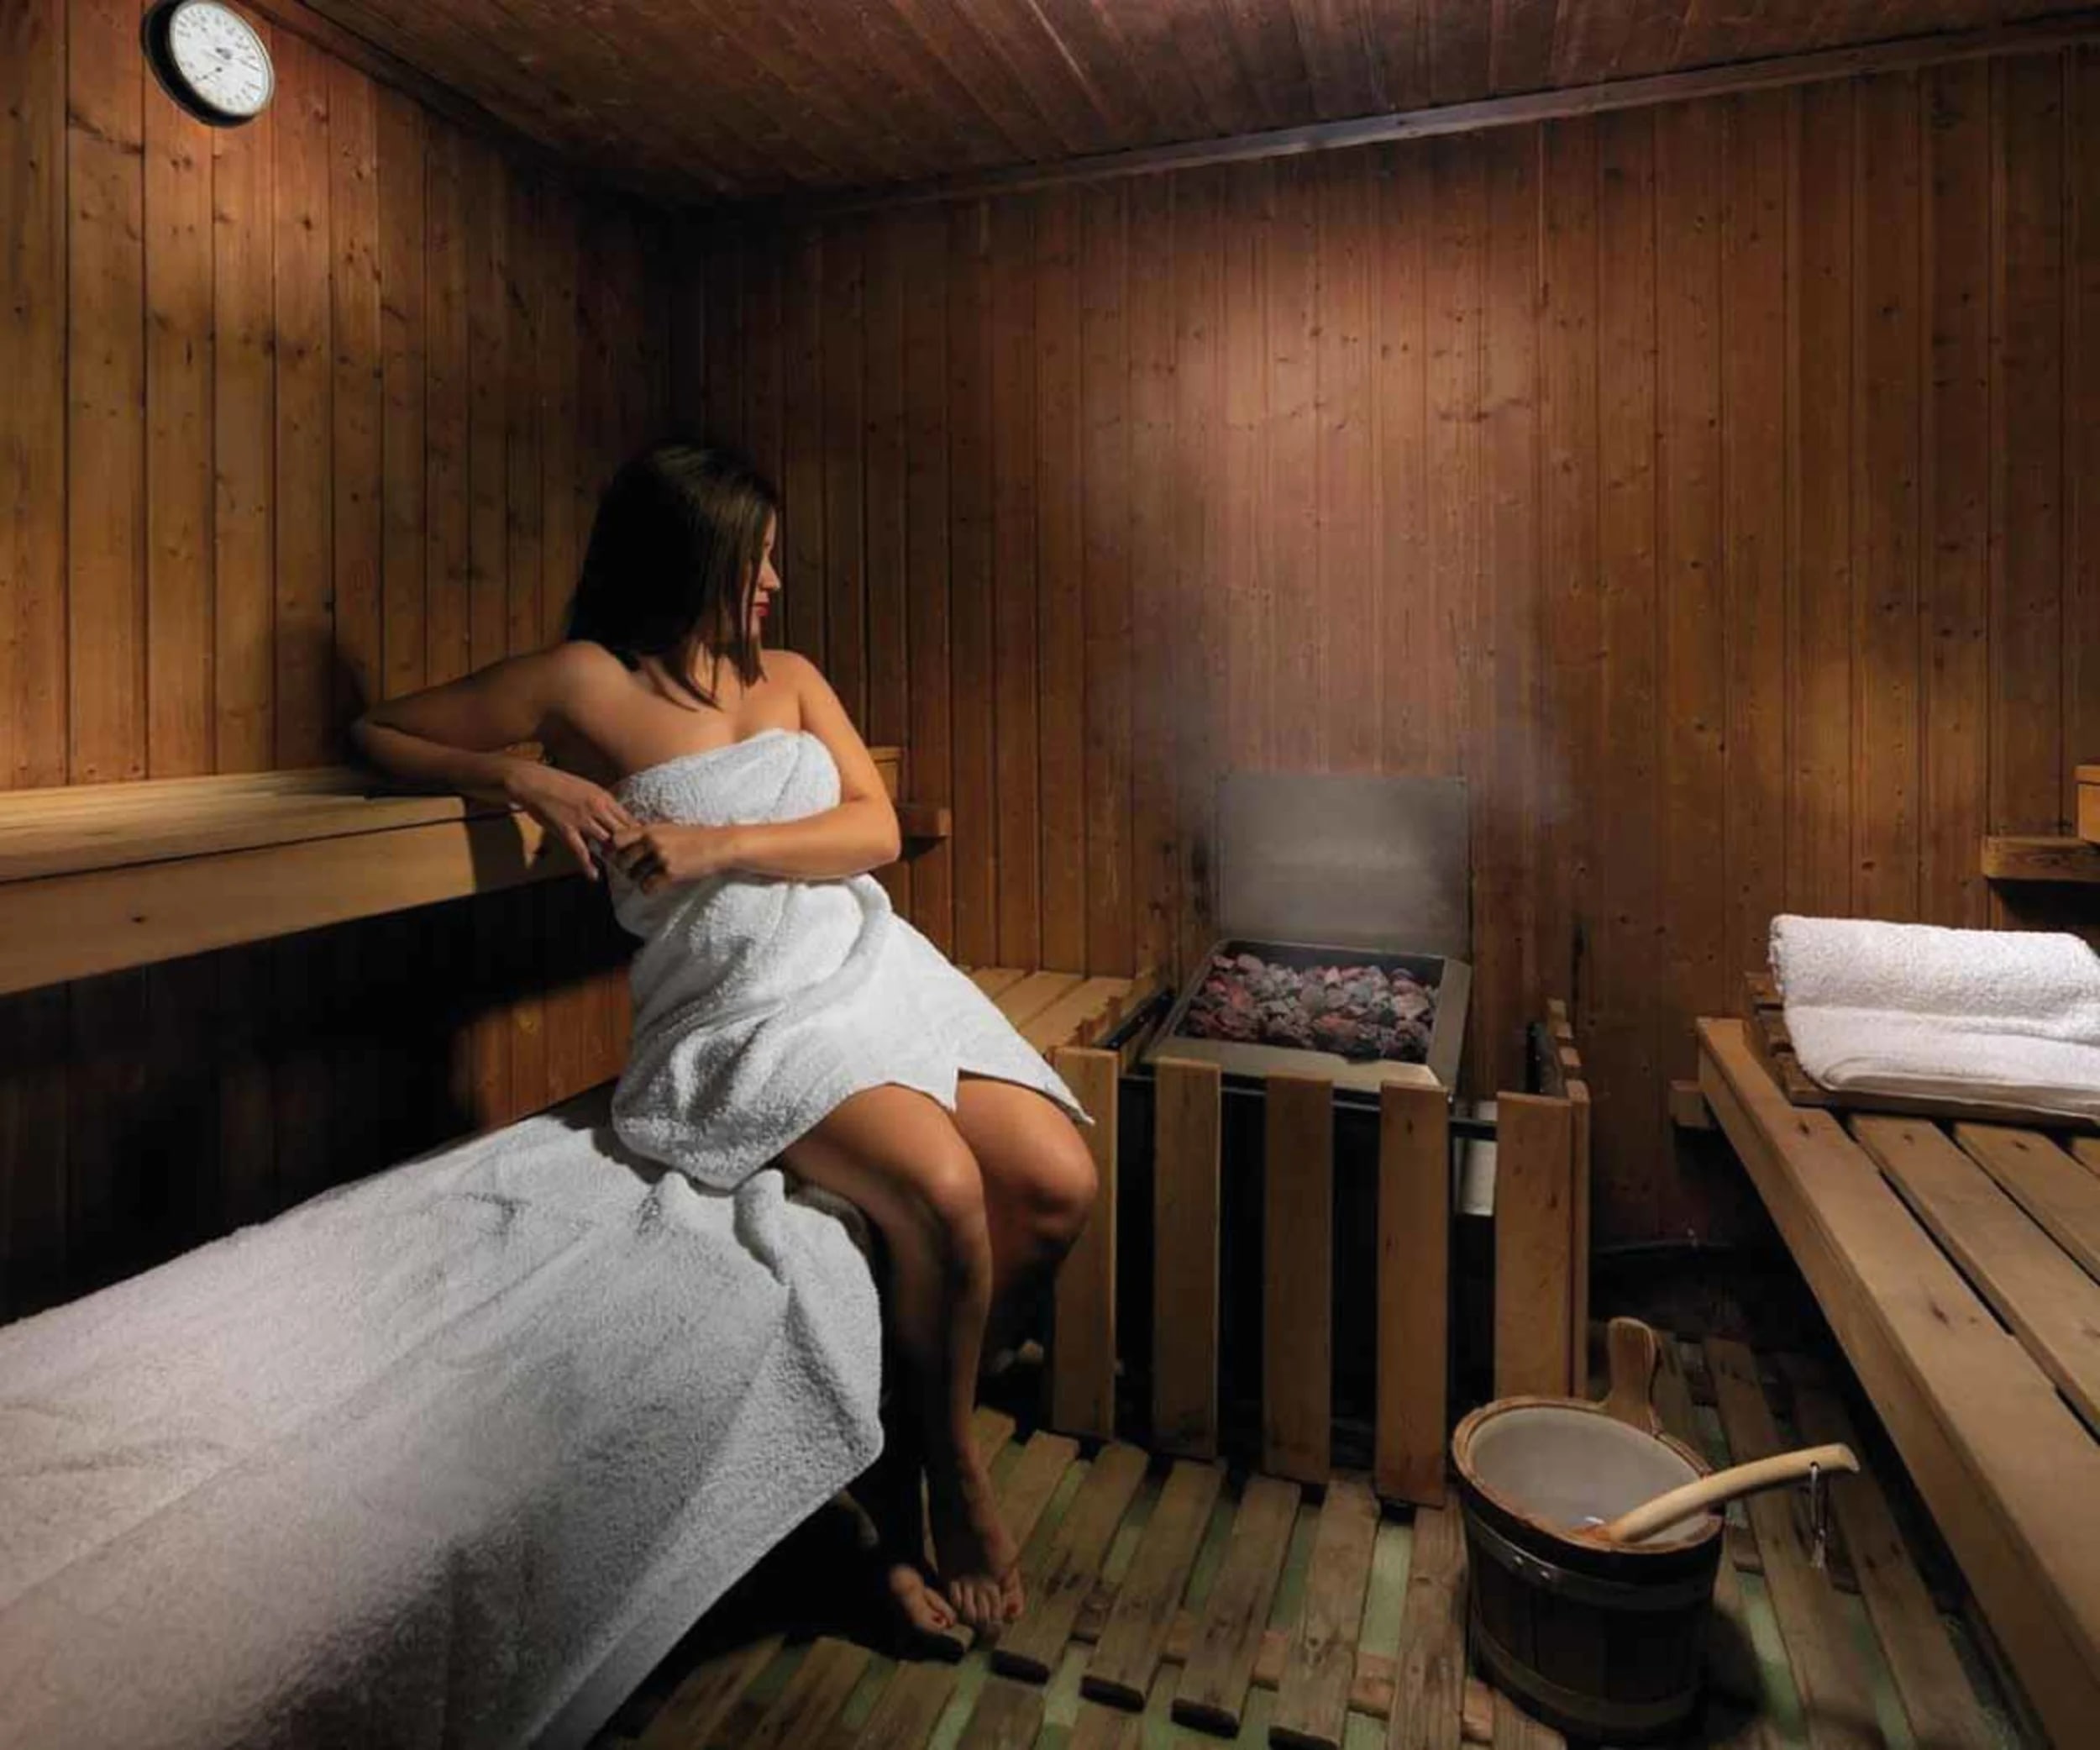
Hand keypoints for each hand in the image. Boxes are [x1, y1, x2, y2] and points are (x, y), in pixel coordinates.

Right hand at [503, 760, 636, 881]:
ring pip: (607, 842)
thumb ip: (602, 803)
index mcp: (604, 798)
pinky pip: (581, 851)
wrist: (534, 781)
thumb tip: (615, 816)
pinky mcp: (566, 830)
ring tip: (620, 869)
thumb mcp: (588, 788)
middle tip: (636, 862)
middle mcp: (597, 809)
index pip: (629, 819)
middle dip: (631, 848)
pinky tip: (594, 876)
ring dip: (613, 856)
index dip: (639, 835)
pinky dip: (588, 865)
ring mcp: (583, 820)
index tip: (644, 846)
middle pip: (623, 833)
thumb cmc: (559, 783)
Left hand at [607, 822, 741, 895]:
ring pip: (634, 876)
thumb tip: (627, 843)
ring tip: (652, 876)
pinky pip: (648, 886)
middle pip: (622, 861)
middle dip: (627, 869)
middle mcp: (653, 842)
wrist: (719, 845)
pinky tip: (660, 884)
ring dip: (640, 879)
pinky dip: (651, 888)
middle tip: (637, 871)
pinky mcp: (671, 873)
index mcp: (650, 829)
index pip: (617, 839)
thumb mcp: (669, 829)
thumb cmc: (695, 837)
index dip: (615, 850)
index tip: (622, 855)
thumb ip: (648, 835)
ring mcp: (661, 857)